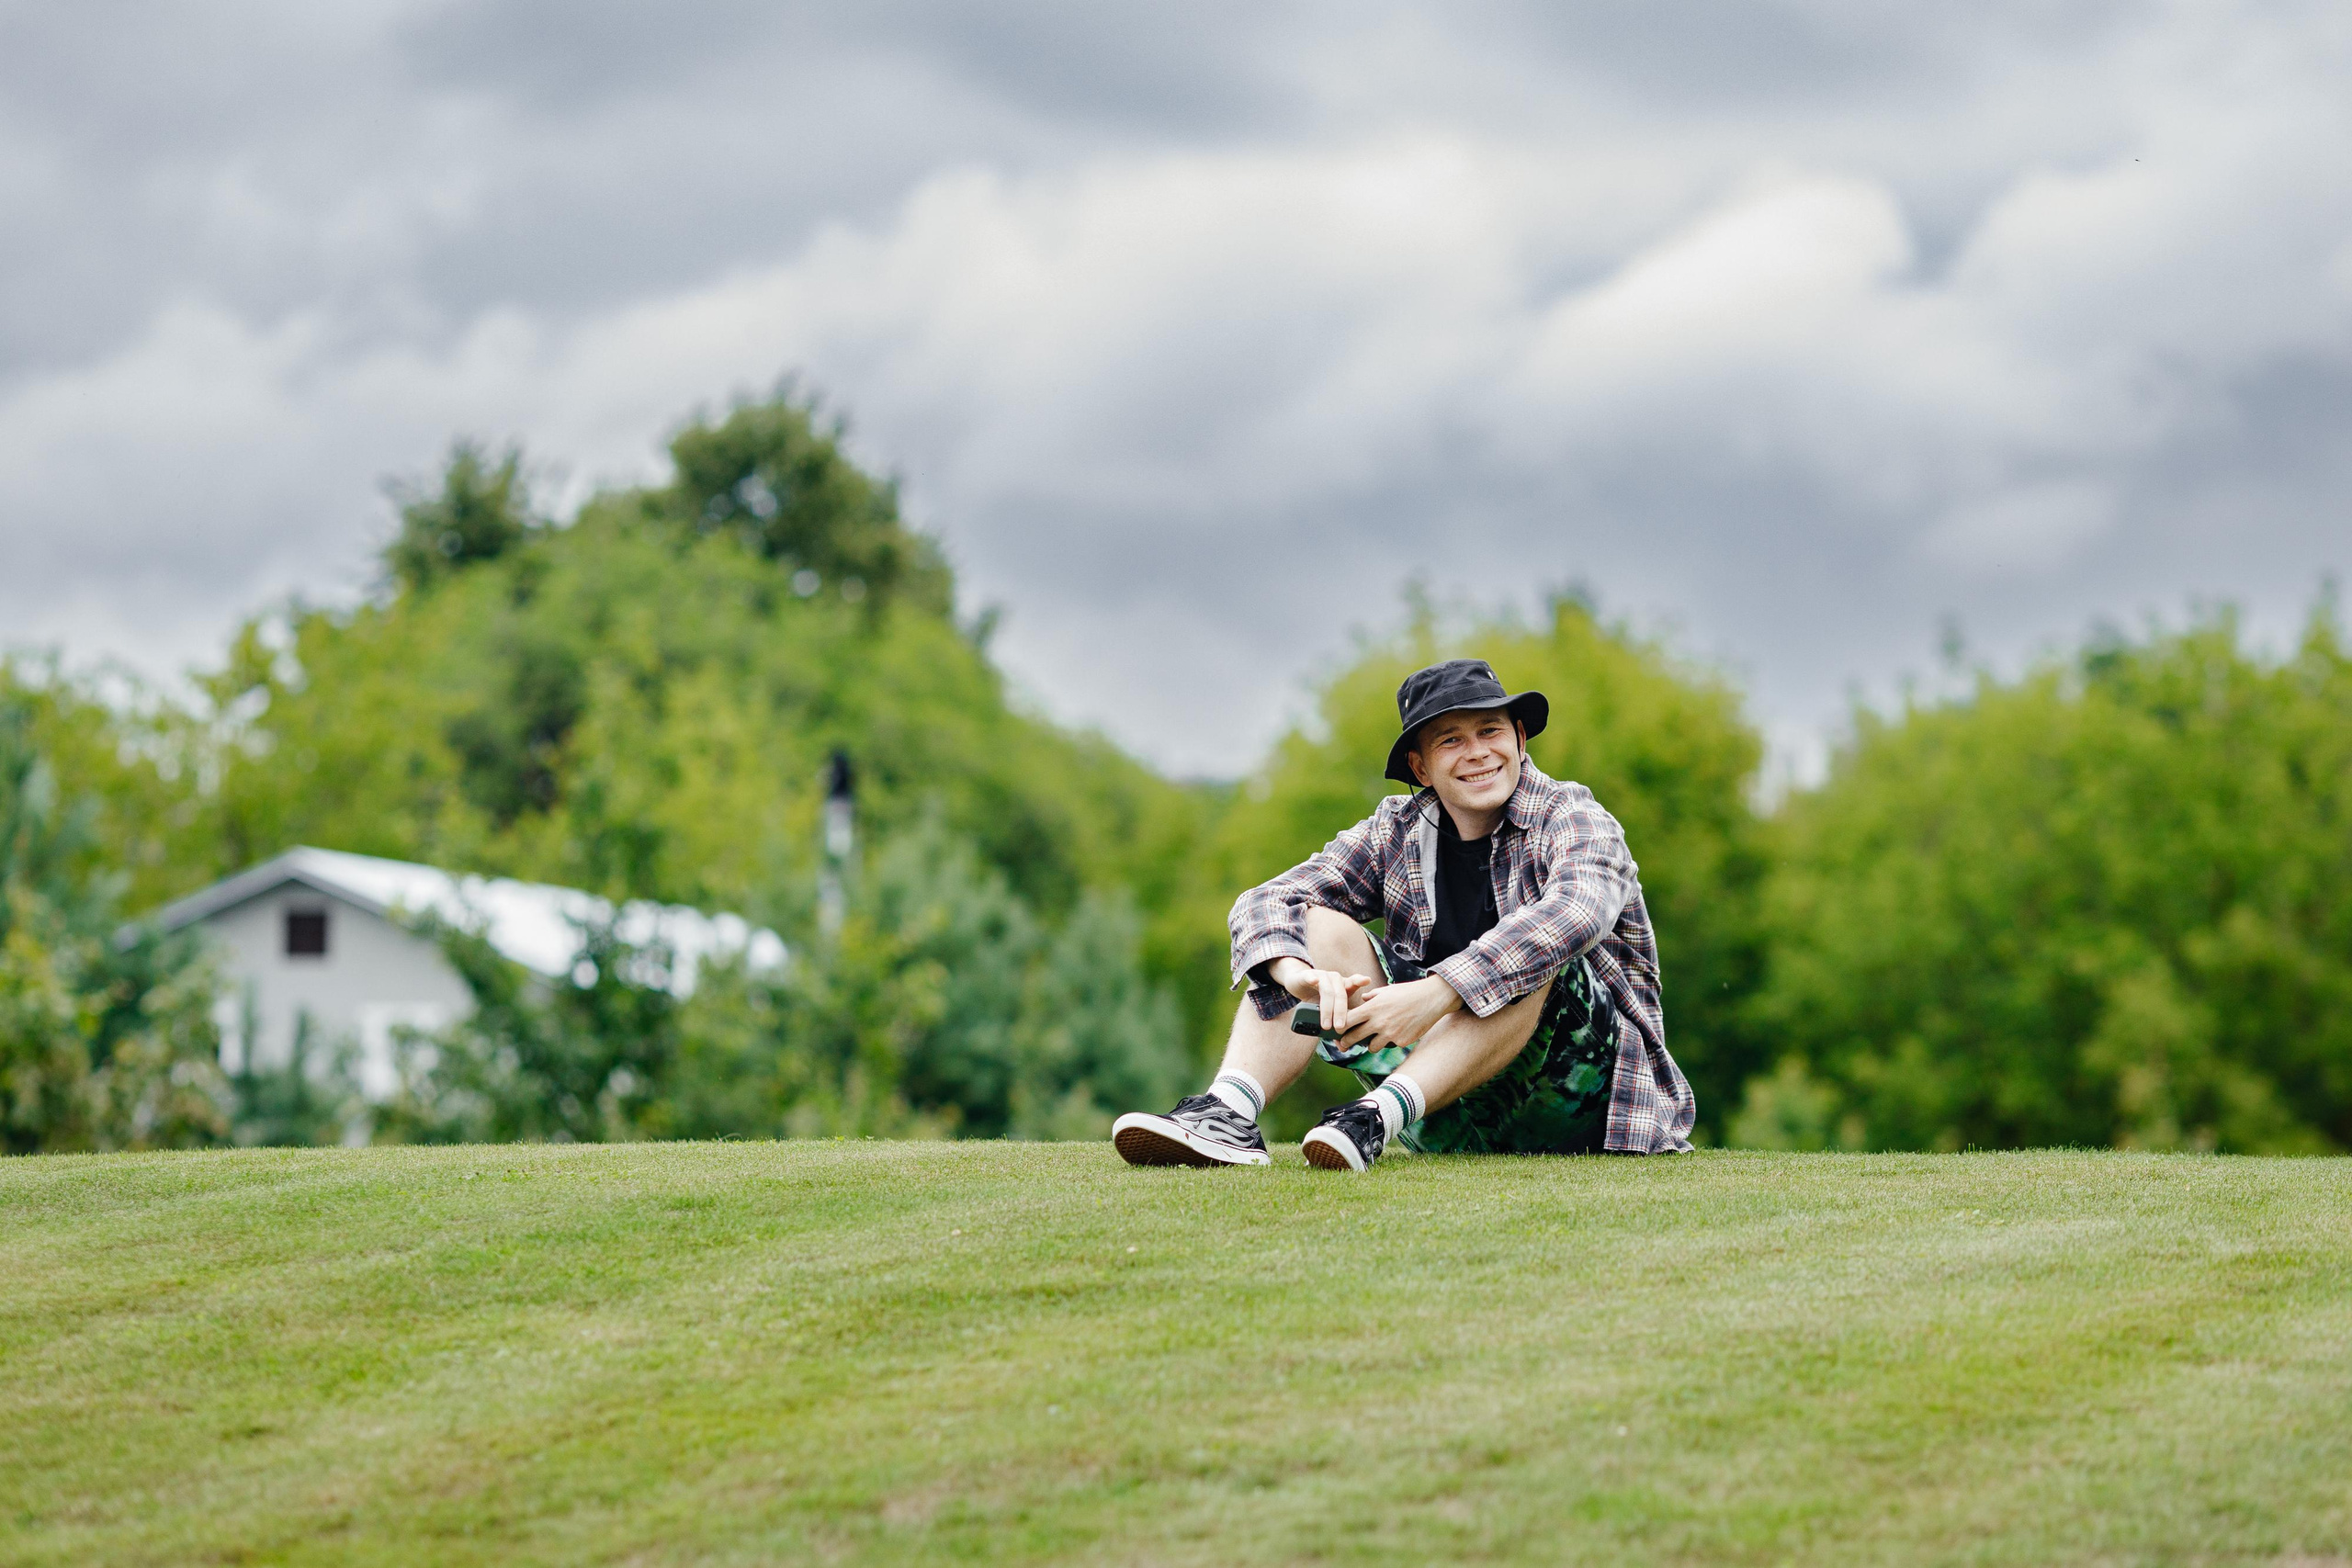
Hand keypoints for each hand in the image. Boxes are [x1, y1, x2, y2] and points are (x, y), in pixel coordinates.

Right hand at [1266, 956, 1377, 1035]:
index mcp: (1343, 985)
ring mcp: (1321, 976)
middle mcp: (1334, 979)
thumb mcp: (1327, 1011)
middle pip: (1340, 995)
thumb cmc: (1316, 997)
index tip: (1367, 981)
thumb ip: (1335, 1024)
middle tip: (1340, 1027)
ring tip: (1326, 1025)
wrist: (1298, 982)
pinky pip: (1310, 977)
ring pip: (1327, 991)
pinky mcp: (1307, 976)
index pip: (1353, 982)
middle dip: (1340, 1013)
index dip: (1360, 981)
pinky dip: (1312, 979)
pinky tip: (1314, 981)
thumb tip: (1343, 1047)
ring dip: (1327, 1009)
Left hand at [1336, 974, 1462, 1052]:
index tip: (1336, 1030)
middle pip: (1354, 1037)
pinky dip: (1390, 1041)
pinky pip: (1389, 1045)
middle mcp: (1379, 1022)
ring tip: (1374, 1038)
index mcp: (1373, 1007)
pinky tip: (1398, 1032)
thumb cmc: (1408, 992)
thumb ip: (1372, 997)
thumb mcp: (1387, 990)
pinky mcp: (1401, 1042)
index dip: (1339, 1027)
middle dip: (1346, 1042)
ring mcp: (1390, 1033)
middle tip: (1343, 1045)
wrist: (1432, 999)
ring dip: (1371, 1043)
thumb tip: (1362, 1000)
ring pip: (1371, 1047)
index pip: (1347, 1020)